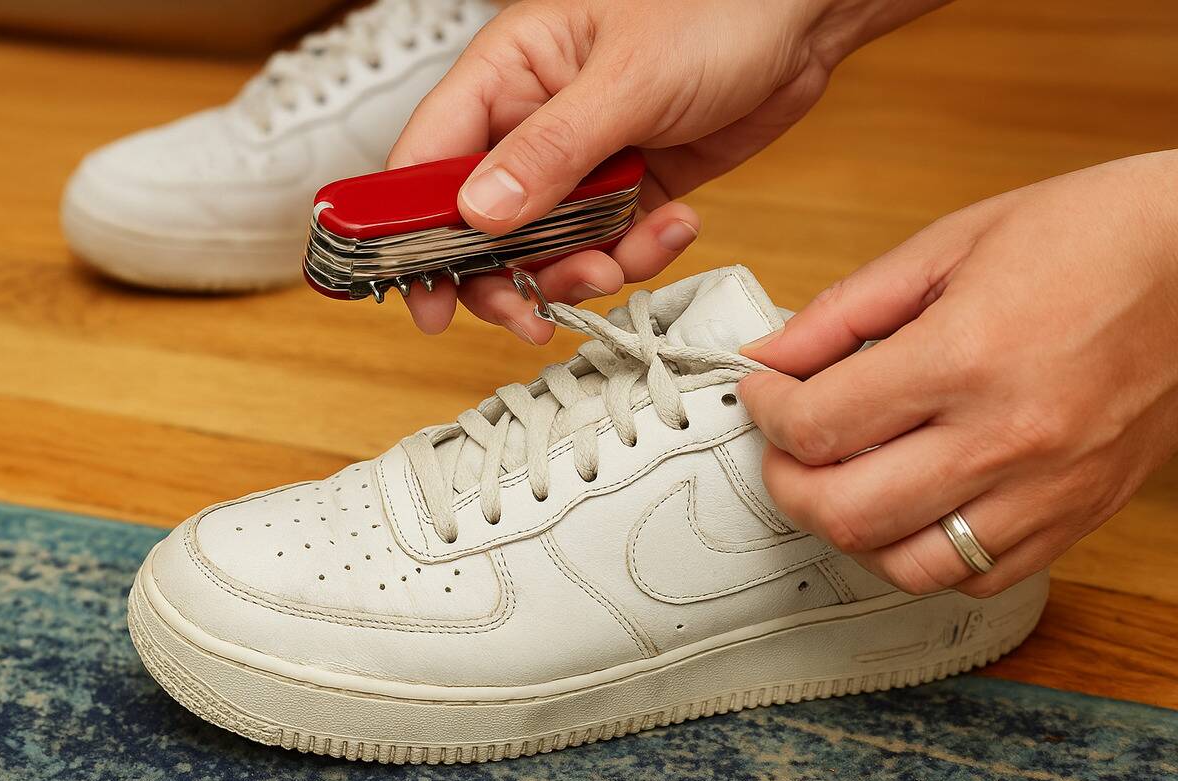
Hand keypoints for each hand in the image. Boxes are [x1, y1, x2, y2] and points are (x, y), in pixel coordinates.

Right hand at [388, 0, 947, 341]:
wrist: (804, 19)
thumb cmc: (717, 8)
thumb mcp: (629, 80)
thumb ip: (552, 151)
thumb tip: (481, 214)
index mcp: (509, 72)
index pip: (429, 157)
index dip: (412, 231)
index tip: (426, 297)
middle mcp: (535, 120)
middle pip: (483, 221)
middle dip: (506, 274)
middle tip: (531, 313)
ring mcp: (583, 159)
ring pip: (549, 246)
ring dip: (580, 271)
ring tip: (617, 265)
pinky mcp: (631, 187)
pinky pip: (611, 244)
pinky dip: (637, 253)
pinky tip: (673, 226)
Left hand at [738, 150, 1177, 596]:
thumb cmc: (1087, 235)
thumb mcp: (949, 245)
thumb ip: (845, 311)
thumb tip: (771, 356)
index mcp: (966, 356)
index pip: (821, 424)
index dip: (767, 411)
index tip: (763, 393)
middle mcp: (1007, 438)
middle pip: (849, 514)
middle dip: (787, 483)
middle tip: (783, 447)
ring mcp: (1048, 489)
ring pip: (908, 566)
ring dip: (850, 532)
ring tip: (841, 481)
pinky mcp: (1078, 515)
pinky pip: (977, 577)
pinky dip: (923, 556)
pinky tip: (911, 506)